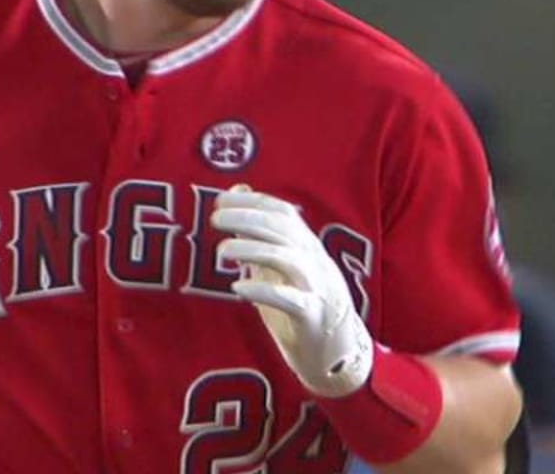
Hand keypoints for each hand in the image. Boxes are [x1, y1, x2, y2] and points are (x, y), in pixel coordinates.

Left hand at [212, 185, 372, 397]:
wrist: (338, 357)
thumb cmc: (302, 308)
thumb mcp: (279, 269)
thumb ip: (260, 238)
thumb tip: (238, 202)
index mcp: (307, 247)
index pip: (282, 212)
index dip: (253, 201)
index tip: (222, 198)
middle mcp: (315, 262)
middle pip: (283, 230)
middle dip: (248, 219)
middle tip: (216, 217)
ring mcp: (317, 288)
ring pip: (287, 258)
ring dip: (253, 250)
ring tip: (222, 251)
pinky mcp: (313, 317)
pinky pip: (290, 299)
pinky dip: (263, 291)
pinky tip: (238, 287)